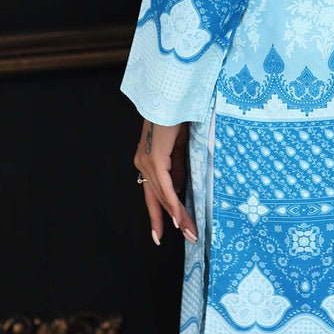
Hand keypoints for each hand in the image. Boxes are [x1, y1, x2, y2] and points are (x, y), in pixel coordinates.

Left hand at [133, 119, 197, 245]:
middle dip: (173, 220)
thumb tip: (180, 189)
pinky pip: (165, 185)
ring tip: (190, 231)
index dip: (157, 215)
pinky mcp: (155, 158)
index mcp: (146, 162)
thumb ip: (178, 168)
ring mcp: (147, 162)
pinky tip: (178, 217)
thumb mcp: (179, 147)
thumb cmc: (177, 117)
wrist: (171, 98)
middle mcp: (142, 164)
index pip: (153, 194)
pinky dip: (173, 203)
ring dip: (178, 216)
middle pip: (158, 198)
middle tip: (188, 236)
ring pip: (163, 195)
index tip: (160, 235)